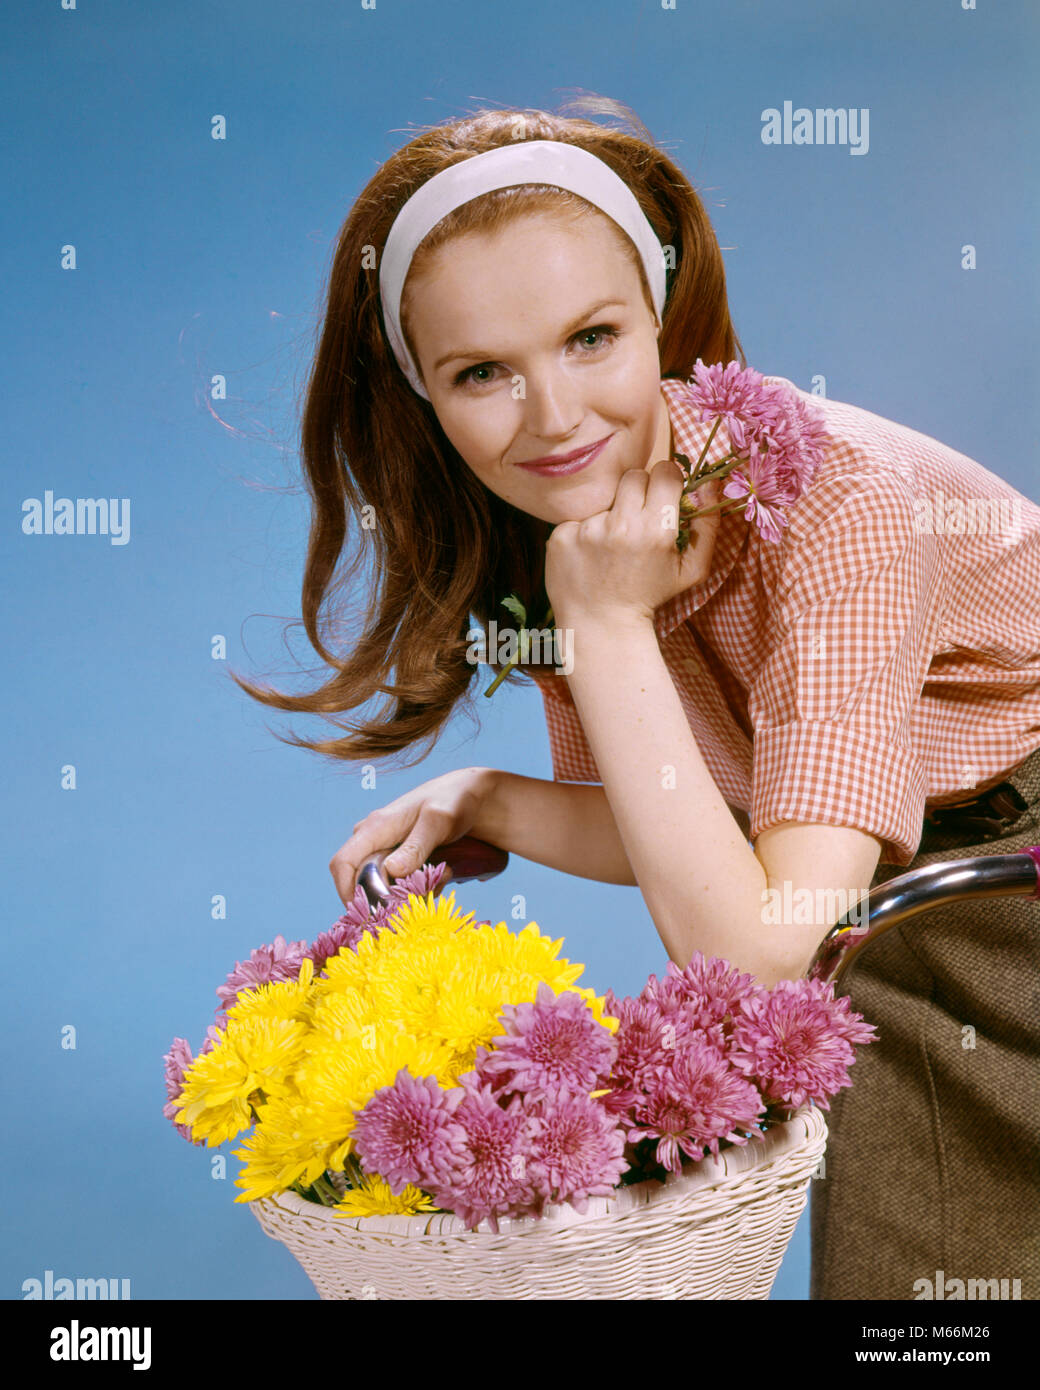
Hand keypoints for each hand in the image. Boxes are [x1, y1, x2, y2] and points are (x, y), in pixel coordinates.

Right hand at [328, 766, 498, 907]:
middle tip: (418, 899)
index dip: (348, 892)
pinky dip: (419, 887)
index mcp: (375, 828)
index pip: (343, 864)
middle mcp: (375, 839)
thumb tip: (391, 872)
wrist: (472, 795)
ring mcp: (388, 849)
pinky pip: (401, 882)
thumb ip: (416, 847)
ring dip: (409, 892)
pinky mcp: (403, 858)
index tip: (370, 915)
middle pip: (362, 881)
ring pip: (385, 885)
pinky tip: (442, 876)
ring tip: (440, 879)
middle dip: (388, 897)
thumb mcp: (438, 821)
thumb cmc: (453, 801)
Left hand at [544, 459, 721, 628]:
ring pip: (604, 497)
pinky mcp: (560, 536)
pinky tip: (588, 554)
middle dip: (638, 492)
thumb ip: (708, 526)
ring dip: (609, 513)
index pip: (665, 471)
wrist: (602, 625)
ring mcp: (587, 530)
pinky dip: (583, 531)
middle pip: (633, 476)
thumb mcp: (691, 570)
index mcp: (656, 530)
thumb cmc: (649, 595)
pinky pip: (576, 517)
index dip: (666, 481)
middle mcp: (621, 526)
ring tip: (611, 544)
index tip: (662, 495)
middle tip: (636, 519)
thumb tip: (712, 483)